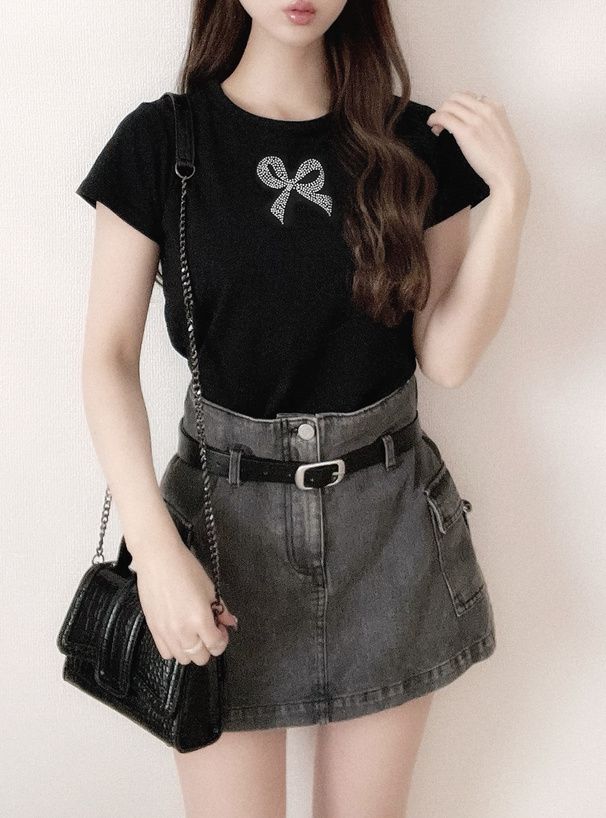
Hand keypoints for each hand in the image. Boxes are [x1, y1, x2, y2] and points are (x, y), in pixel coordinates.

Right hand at [134, 532, 238, 665]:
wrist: (158, 560)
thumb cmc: (184, 568)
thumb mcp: (210, 587)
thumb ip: (221, 609)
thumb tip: (229, 622)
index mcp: (200, 619)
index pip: (216, 646)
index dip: (222, 639)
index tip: (221, 629)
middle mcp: (182, 630)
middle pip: (200, 658)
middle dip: (208, 646)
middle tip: (208, 630)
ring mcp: (166, 632)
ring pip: (183, 658)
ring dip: (191, 649)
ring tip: (193, 632)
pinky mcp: (153, 629)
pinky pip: (165, 652)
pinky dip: (175, 648)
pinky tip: (178, 633)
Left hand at [426, 91, 530, 198]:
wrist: (507, 172)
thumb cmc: (503, 158)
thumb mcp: (499, 130)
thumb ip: (486, 121)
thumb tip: (468, 122)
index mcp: (495, 106)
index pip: (470, 97)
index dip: (458, 106)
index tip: (453, 117)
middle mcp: (485, 109)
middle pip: (456, 97)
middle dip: (446, 107)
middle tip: (441, 121)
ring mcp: (476, 119)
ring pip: (448, 106)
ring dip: (438, 114)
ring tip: (436, 127)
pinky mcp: (466, 132)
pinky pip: (444, 117)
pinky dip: (434, 119)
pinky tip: (433, 128)